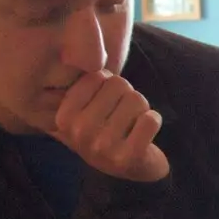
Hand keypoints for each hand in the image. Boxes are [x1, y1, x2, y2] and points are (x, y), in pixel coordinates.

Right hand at [53, 71, 169, 182]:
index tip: (107, 104)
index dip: (110, 84)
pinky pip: (151, 120)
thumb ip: (86, 82)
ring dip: (142, 109)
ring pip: (137, 99)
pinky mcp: (128, 158)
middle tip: (123, 117)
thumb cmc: (108, 132)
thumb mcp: (86, 108)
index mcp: (64, 117)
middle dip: (127, 96)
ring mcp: (102, 147)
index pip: (97, 75)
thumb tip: (89, 44)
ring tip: (132, 126)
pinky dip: (154, 121)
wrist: (128, 174)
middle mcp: (79, 132)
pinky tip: (145, 133)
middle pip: (118, 84)